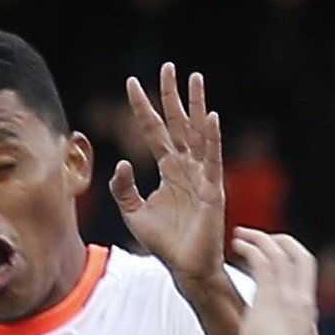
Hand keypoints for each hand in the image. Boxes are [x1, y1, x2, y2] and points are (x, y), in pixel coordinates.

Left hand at [111, 64, 227, 282]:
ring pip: (198, 133)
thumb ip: (123, 187)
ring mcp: (201, 175)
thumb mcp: (134, 212)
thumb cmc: (165, 243)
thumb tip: (122, 162)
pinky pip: (212, 159)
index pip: (153, 130)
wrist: (185, 267)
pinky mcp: (213, 189)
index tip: (131, 82)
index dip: (142, 107)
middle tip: (168, 66)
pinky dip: (212, 139)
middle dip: (172, 95)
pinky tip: (211, 117)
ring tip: (194, 78)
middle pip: (178, 122)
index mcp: (168, 169)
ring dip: (196, 105)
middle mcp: (186, 166)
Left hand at [228, 228, 319, 334]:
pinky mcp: (268, 296)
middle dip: (282, 240)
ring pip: (279, 252)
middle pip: (300, 255)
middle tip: (261, 236)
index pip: (307, 271)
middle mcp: (301, 300)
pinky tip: (237, 245)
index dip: (293, 256)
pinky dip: (250, 247)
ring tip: (240, 235)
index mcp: (307, 312)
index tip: (276, 251)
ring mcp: (286, 296)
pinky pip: (262, 260)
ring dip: (260, 238)